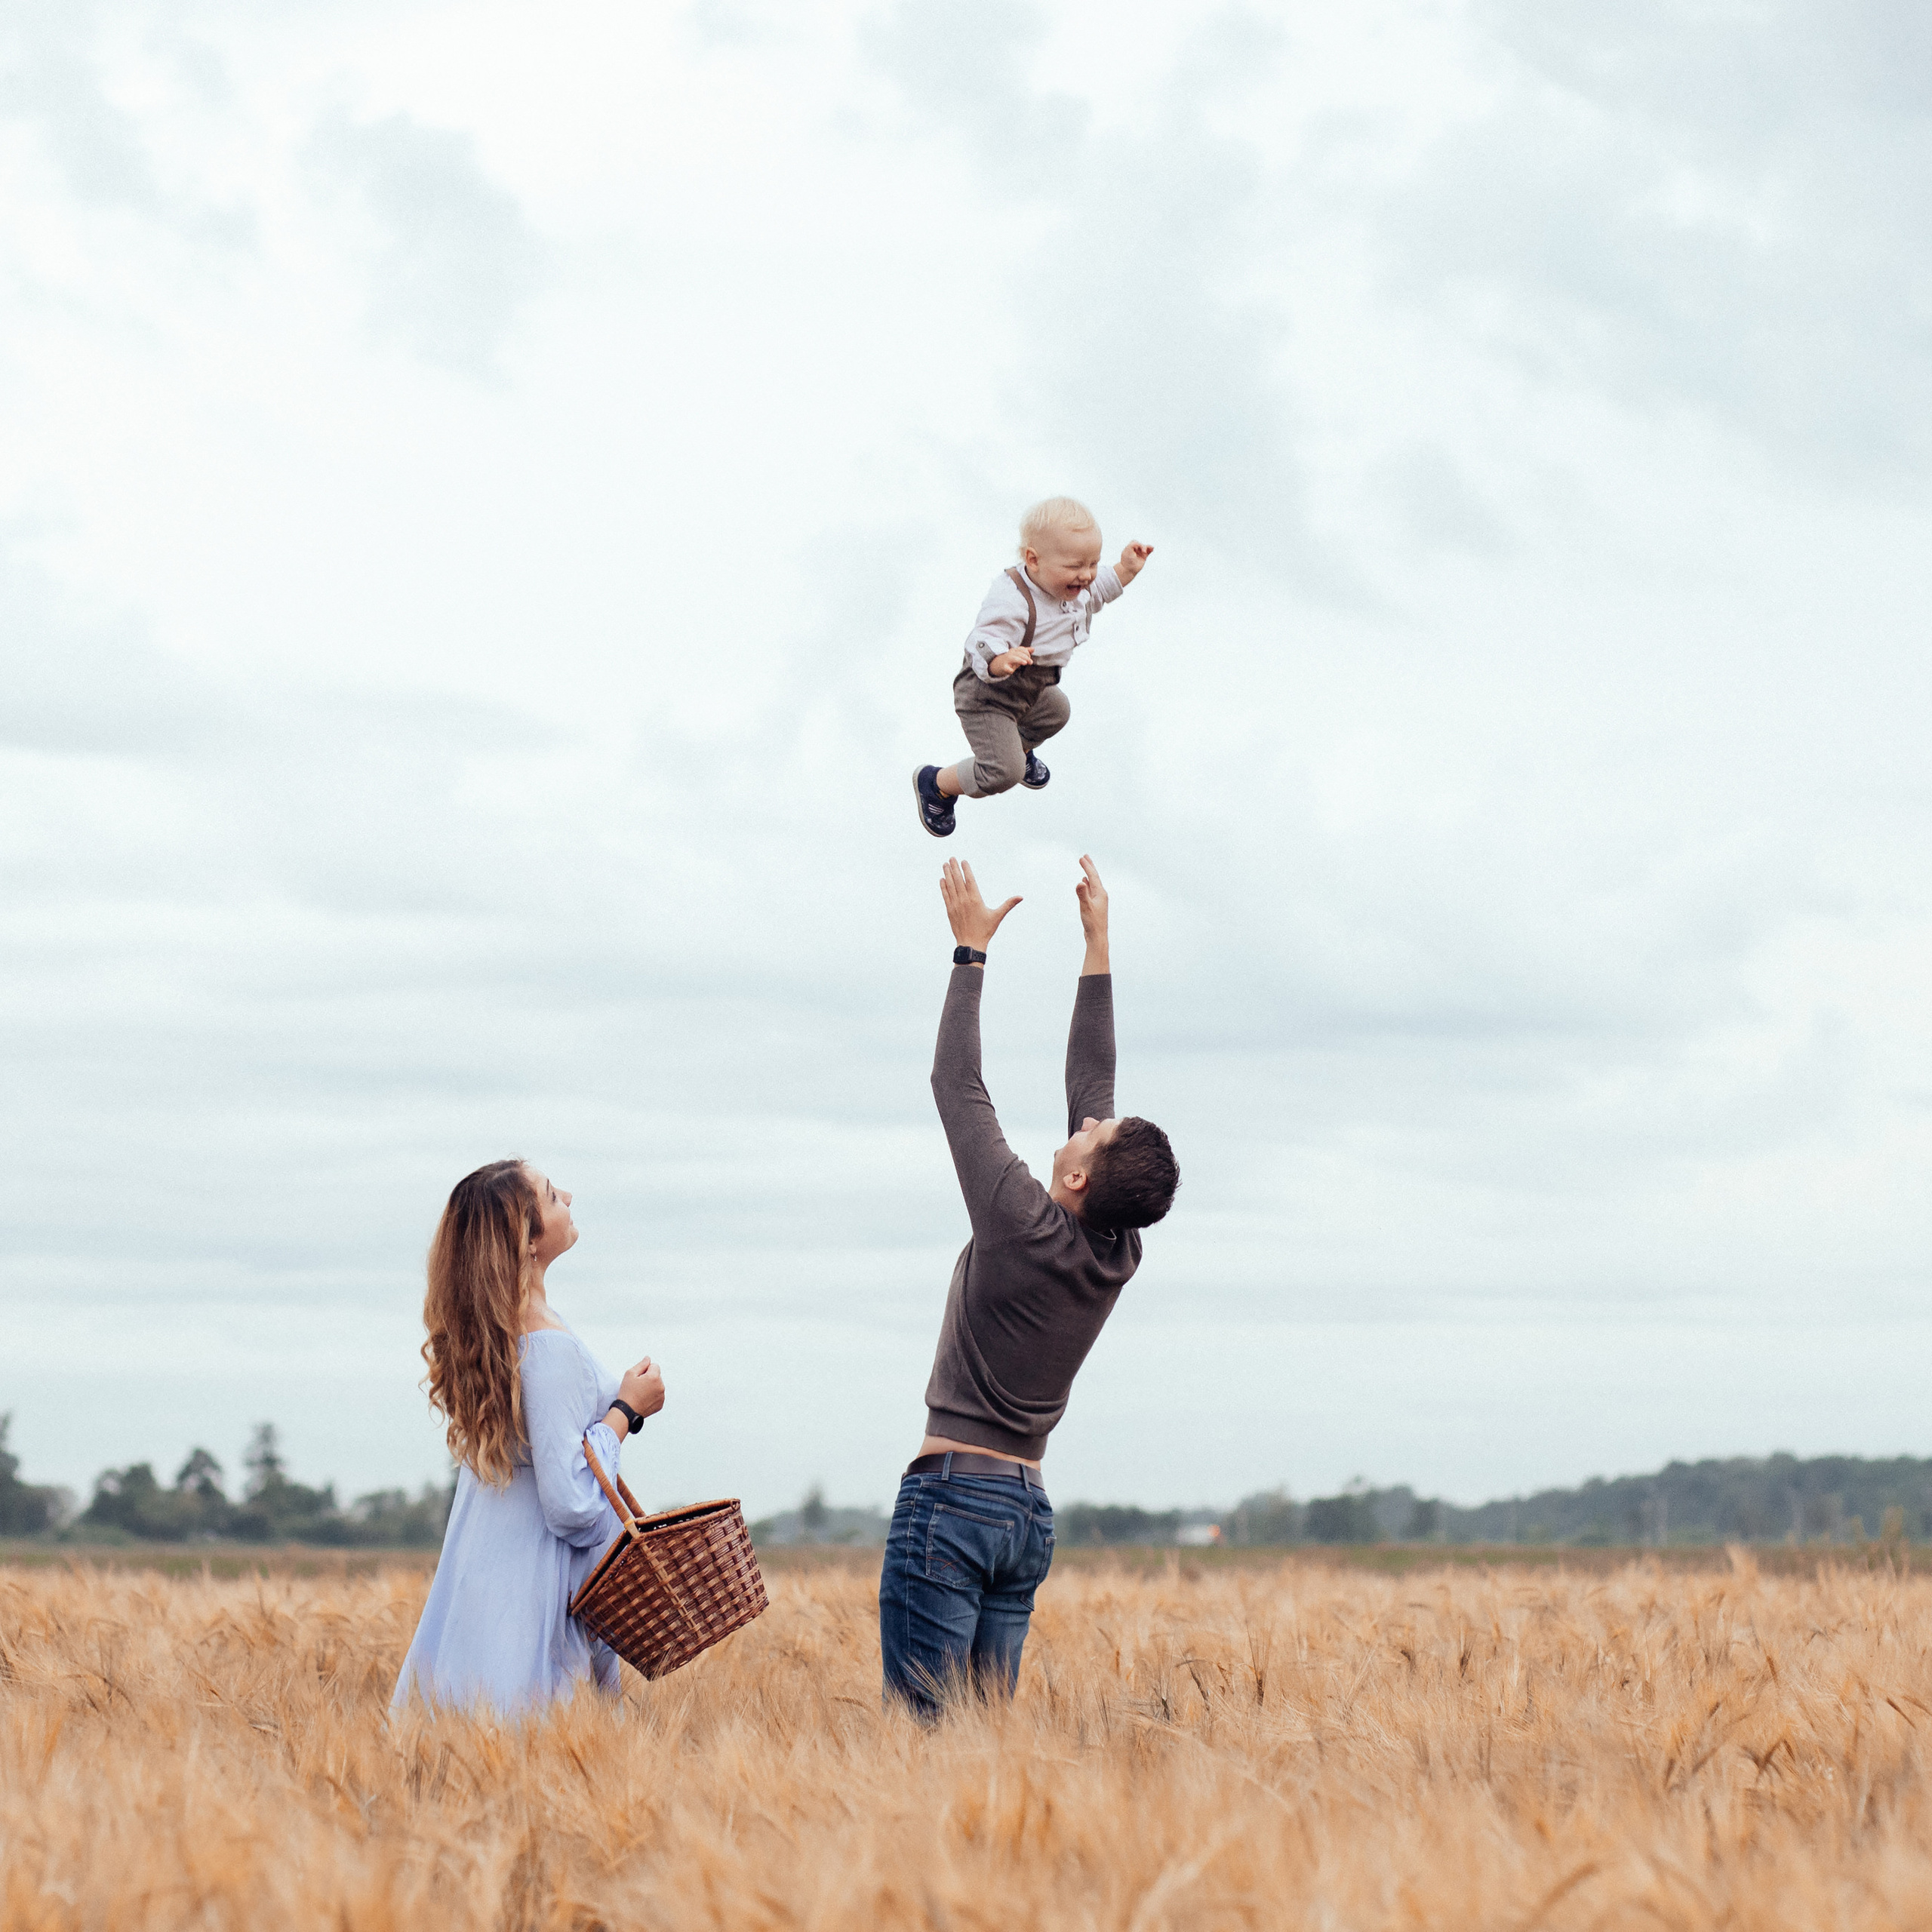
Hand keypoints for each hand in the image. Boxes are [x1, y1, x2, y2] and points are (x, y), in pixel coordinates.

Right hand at [617, 1356, 664, 1422]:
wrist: (626, 1412)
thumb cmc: (627, 1393)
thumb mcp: (630, 1374)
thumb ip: (641, 1364)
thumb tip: (648, 1359)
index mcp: (655, 1377)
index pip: (654, 1366)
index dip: (645, 1370)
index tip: (639, 1378)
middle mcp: (661, 1386)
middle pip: (657, 1376)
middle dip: (649, 1378)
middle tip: (638, 1386)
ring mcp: (661, 1396)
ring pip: (657, 1385)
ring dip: (651, 1387)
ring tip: (640, 1394)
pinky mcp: (660, 1404)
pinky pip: (658, 1395)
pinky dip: (652, 1396)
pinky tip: (643, 1399)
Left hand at [940, 858, 1021, 952]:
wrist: (971, 944)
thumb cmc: (985, 930)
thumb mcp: (997, 916)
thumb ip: (1008, 904)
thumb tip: (1021, 897)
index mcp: (976, 899)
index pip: (969, 880)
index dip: (966, 869)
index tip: (963, 861)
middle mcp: (964, 900)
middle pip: (958, 880)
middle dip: (954, 868)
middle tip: (951, 858)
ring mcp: (955, 905)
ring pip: (950, 886)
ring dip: (947, 874)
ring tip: (945, 864)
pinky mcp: (950, 911)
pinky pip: (945, 895)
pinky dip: (943, 887)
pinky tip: (942, 879)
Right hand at [988, 645, 1033, 676]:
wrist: (995, 665)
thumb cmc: (1008, 660)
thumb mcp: (1016, 655)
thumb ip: (1025, 652)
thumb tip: (1033, 649)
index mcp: (1014, 651)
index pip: (1022, 650)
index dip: (1027, 653)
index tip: (1029, 658)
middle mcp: (1010, 654)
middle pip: (1019, 654)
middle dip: (1026, 657)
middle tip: (1031, 662)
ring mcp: (1006, 660)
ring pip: (1014, 659)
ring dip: (1020, 660)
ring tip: (1025, 663)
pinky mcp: (1003, 667)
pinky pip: (1007, 669)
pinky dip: (1010, 670)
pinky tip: (1012, 671)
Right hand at [1075, 854, 1109, 971]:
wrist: (1097, 936)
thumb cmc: (1092, 923)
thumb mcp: (1086, 907)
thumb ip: (1082, 894)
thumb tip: (1080, 882)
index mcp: (1100, 893)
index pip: (1093, 876)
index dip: (1087, 866)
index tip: (1082, 858)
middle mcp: (1101, 895)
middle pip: (1095, 877)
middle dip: (1090, 867)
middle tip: (1085, 856)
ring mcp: (1099, 900)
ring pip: (1093, 883)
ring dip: (1089, 875)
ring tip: (1086, 868)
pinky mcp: (1095, 905)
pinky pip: (1091, 890)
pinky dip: (1088, 884)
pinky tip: (1084, 883)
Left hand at [1117, 542, 1152, 584]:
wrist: (1128, 570)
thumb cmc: (1127, 560)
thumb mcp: (1128, 550)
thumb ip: (1133, 544)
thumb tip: (1140, 543)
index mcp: (1130, 548)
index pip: (1135, 542)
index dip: (1138, 544)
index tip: (1138, 548)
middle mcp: (1135, 550)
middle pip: (1141, 544)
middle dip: (1143, 546)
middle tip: (1144, 551)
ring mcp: (1139, 553)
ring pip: (1145, 547)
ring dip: (1148, 547)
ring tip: (1152, 548)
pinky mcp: (1143, 557)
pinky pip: (1148, 551)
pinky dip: (1150, 549)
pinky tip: (1152, 549)